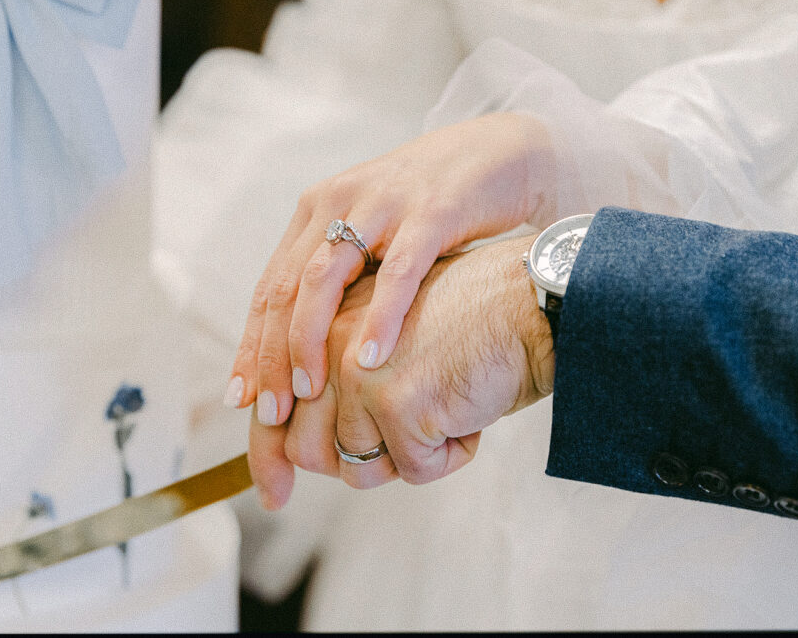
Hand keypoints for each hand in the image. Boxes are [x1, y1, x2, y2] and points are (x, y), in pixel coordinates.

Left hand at [225, 112, 553, 436]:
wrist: (499, 155)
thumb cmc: (433, 211)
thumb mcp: (373, 238)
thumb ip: (341, 280)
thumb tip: (306, 351)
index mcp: (317, 212)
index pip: (269, 288)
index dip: (251, 346)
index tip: (241, 400)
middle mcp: (337, 202)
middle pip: (285, 289)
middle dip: (271, 356)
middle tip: (269, 412)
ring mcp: (380, 205)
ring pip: (324, 280)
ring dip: (309, 341)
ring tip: (307, 392)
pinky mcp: (430, 212)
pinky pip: (397, 273)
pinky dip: (379, 317)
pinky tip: (370, 360)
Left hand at [248, 234, 555, 507]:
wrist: (531, 302)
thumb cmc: (468, 325)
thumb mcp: (386, 340)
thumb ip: (340, 382)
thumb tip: (303, 454)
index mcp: (320, 322)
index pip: (271, 402)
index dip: (267, 458)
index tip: (273, 494)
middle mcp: (327, 340)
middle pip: (303, 448)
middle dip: (357, 464)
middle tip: (410, 441)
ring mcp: (357, 370)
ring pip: (357, 467)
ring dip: (409, 459)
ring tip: (445, 415)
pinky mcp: (395, 398)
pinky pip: (414, 470)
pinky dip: (450, 456)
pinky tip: (470, 414)